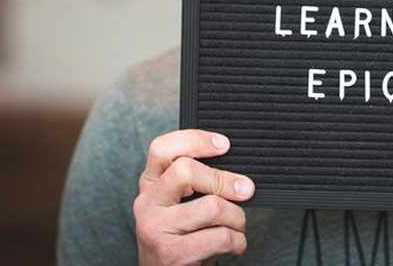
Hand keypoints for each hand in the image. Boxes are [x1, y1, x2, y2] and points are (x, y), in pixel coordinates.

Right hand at [133, 129, 254, 265]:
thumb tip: (238, 169)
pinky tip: (234, 244)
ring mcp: (155, 228)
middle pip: (187, 171)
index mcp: (149, 183)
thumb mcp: (180, 203)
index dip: (196, 139)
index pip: (162, 148)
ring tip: (236, 226)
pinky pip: (220, 236)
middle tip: (246, 189)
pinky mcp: (171, 253)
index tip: (224, 144)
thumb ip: (196, 180)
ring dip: (237, 217)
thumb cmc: (182, 234)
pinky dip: (238, 241)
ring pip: (213, 206)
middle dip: (225, 180)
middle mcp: (146, 203)